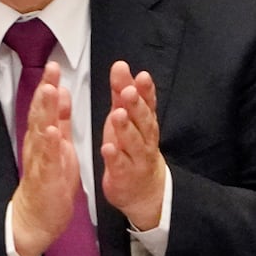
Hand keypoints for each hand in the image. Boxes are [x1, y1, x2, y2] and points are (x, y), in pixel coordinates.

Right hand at [10, 62, 79, 255]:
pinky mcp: (45, 177)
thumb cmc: (50, 180)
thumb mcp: (58, 143)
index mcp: (44, 136)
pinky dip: (49, 144)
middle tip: (51, 69)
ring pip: (41, 131)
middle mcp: (38, 145)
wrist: (37, 217)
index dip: (49, 85)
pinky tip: (52, 131)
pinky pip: (47, 159)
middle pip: (40, 113)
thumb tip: (60, 92)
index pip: (45, 107)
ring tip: (50, 91)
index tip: (54, 65)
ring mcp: (40, 160)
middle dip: (46, 90)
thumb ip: (60, 118)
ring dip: (45, 111)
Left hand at [100, 61, 165, 230]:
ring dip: (125, 128)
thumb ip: (121, 92)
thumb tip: (120, 66)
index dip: (146, 90)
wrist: (144, 190)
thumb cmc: (131, 148)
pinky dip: (114, 157)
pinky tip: (107, 148)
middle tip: (129, 90)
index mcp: (144, 123)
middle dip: (136, 105)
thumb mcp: (126, 117)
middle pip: (143, 120)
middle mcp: (144, 139)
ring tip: (117, 114)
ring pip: (133, 142)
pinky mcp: (124, 176)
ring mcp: (136, 158)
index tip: (141, 76)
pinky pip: (120, 166)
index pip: (148, 103)